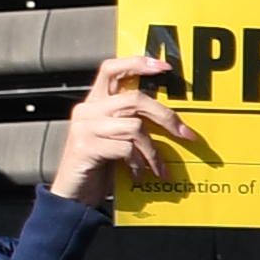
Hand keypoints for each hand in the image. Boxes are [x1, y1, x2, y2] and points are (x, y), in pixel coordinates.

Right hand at [45, 53, 197, 208]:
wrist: (73, 195)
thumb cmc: (100, 167)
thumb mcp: (117, 139)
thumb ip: (133, 122)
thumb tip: (174, 121)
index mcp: (95, 102)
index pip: (111, 68)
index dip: (137, 63)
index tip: (165, 67)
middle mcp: (87, 109)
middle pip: (134, 99)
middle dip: (166, 116)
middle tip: (186, 134)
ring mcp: (84, 127)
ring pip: (134, 127)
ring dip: (153, 151)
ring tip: (159, 168)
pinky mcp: (85, 147)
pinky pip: (126, 149)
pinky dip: (139, 164)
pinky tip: (138, 175)